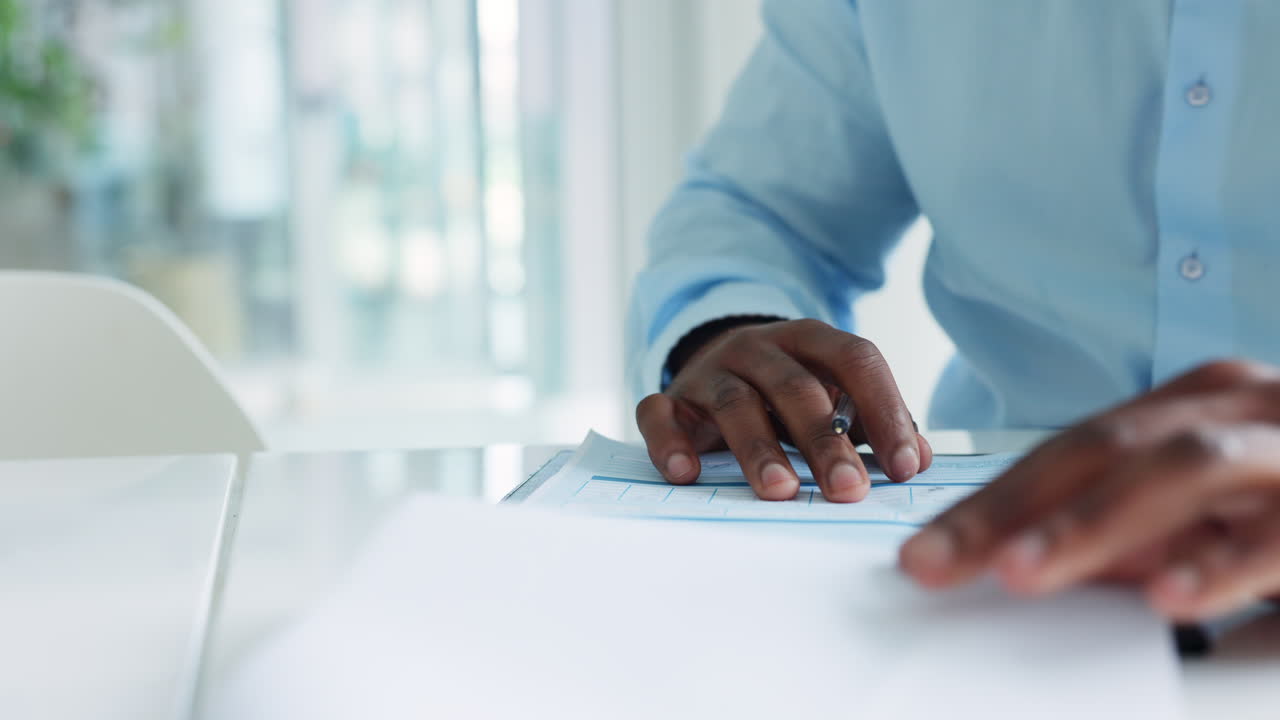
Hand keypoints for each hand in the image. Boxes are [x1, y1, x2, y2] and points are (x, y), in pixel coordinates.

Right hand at [636, 318, 931, 502]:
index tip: (905, 468)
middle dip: (826, 442)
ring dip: (759, 450)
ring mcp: (711, 371)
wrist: (715, 364)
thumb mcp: (832, 398)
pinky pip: (659, 414)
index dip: (886, 410)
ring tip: (781, 491)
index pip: (856, 360)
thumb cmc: (785, 394)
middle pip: (796, 387)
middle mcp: (759, 347)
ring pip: (735, 403)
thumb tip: (918, 459)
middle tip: (848, 491)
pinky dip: (669, 442)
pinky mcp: (670, 399)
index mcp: (810, 339)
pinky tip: (687, 475)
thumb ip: (873, 425)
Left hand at [900, 360, 1279, 620]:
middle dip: (1010, 510)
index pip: (1063, 453)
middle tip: (938, 564)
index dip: (987, 503)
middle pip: (1098, 451)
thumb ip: (1124, 531)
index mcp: (1186, 406)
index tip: (922, 556)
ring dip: (1094, 525)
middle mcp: (1233, 407)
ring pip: (1179, 468)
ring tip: (1021, 572)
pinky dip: (1225, 562)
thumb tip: (1013, 562)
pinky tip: (1171, 600)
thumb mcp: (1201, 510)